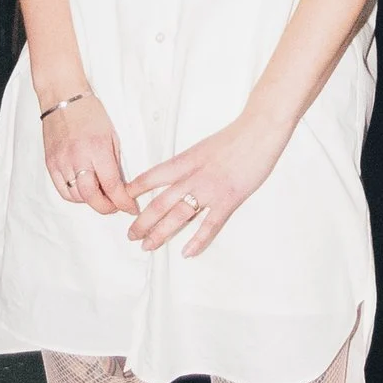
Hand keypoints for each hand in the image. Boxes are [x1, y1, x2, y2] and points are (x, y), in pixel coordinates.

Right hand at [41, 87, 132, 215]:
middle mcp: (77, 157)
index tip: (131, 208)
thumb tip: (120, 187)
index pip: (112, 185)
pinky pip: (62, 190)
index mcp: (97, 148)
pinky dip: (75, 196)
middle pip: (92, 197)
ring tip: (101, 195)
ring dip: (91, 201)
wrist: (62, 97)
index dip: (123, 202)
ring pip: (77, 197)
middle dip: (107, 207)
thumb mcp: (111, 135)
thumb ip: (114, 163)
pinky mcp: (50, 163)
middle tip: (116, 207)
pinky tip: (84, 191)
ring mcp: (61, 162)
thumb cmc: (90, 112)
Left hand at [125, 104, 293, 256]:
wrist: (259, 130)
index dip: (135, 190)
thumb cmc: (235, 136)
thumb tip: (179, 176)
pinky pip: (209, 225)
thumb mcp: (204, 147)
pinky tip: (187, 252)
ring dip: (160, 233)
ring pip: (178, 215)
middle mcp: (192, 176)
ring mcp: (210, 189)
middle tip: (131, 235)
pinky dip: (197, 240)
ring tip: (147, 246)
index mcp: (185, 160)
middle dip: (142, 221)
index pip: (152, 177)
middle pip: (160, 202)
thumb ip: (190, 163)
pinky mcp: (229, 199)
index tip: (123, 201)